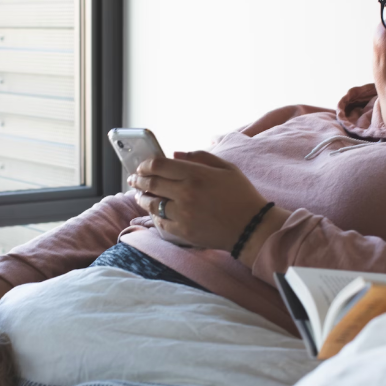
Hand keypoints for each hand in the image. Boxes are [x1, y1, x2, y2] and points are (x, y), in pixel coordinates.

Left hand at [128, 151, 279, 252]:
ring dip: (142, 198)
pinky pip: (160, 222)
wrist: (251, 228)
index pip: (159, 165)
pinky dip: (154, 216)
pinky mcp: (183, 231)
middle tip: (133, 179)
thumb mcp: (226, 167)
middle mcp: (185, 193)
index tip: (141, 167)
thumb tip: (174, 153)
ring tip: (140, 196)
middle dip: (138, 180)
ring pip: (152, 204)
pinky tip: (154, 212)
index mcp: (196, 174)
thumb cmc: (241, 195)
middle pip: (151, 183)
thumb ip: (199, 156)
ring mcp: (182, 214)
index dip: (145, 165)